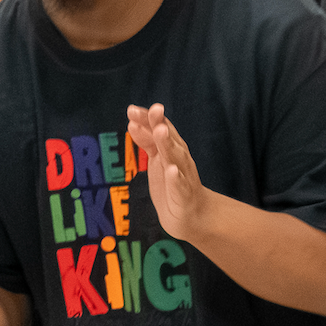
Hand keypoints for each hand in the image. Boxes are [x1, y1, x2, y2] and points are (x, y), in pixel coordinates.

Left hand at [126, 103, 211, 242]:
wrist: (194, 216)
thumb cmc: (172, 184)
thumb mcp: (157, 159)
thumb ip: (147, 141)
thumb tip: (133, 122)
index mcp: (171, 148)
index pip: (160, 128)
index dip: (147, 118)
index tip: (132, 109)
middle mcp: (179, 158)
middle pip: (169, 139)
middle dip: (161, 124)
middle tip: (155, 109)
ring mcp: (183, 176)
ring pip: (176, 158)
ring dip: (168, 144)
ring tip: (160, 131)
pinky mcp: (184, 196)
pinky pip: (180, 186)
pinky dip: (176, 178)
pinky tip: (172, 170)